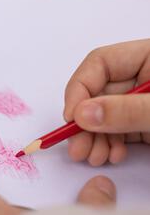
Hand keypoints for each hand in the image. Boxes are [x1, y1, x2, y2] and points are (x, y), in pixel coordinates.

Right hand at [64, 39, 149, 165]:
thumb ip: (126, 110)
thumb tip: (81, 115)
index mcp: (149, 56)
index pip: (100, 63)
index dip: (80, 90)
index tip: (72, 118)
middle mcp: (142, 76)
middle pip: (98, 94)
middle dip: (85, 123)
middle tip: (77, 148)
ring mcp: (142, 101)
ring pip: (104, 116)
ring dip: (94, 138)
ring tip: (95, 157)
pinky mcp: (145, 123)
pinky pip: (117, 130)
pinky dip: (109, 144)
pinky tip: (112, 155)